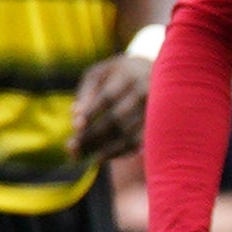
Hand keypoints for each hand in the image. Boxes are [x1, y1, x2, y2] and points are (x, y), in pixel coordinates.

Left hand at [71, 45, 153, 159]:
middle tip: (71, 147)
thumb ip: (86, 91)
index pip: (108, 97)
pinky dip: (119, 153)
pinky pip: (138, 144)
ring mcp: (157, 111)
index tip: (75, 127)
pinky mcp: (160, 126)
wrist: (160, 75)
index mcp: (130, 75)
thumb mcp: (100, 74)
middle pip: (117, 119)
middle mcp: (147, 93)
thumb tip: (75, 116)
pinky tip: (101, 157)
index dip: (91, 112)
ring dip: (103, 149)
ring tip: (81, 155)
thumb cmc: (119, 74)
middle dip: (92, 135)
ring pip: (128, 136)